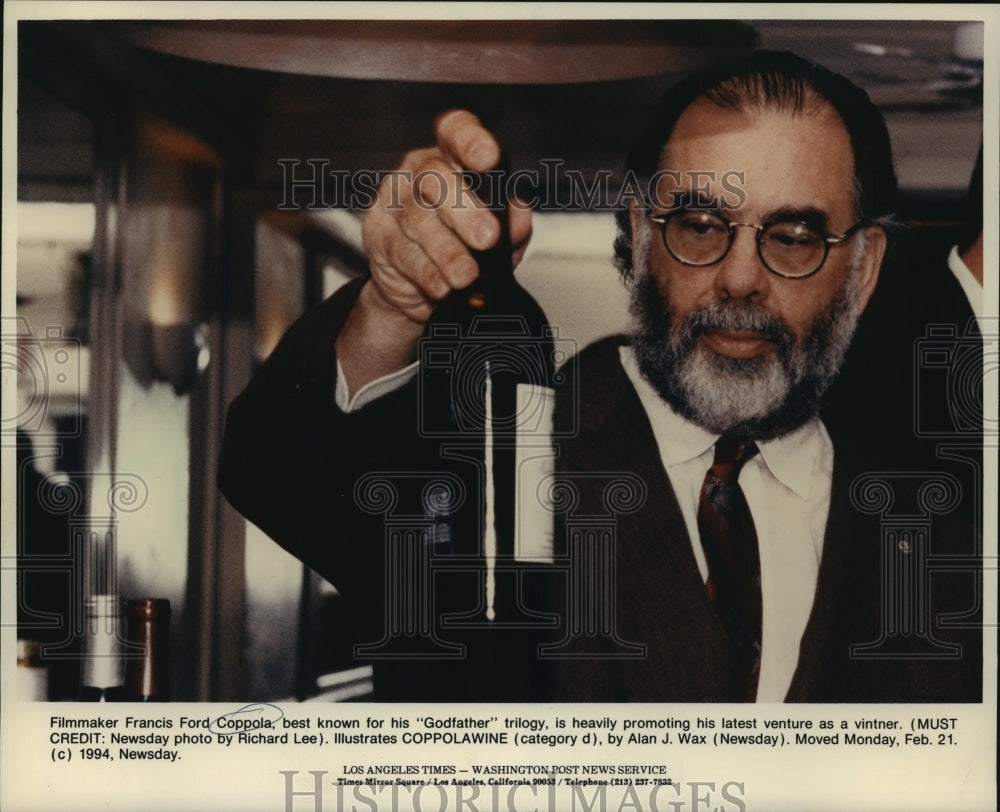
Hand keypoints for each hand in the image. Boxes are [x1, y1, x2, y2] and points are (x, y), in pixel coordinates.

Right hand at [361, 109, 532, 325]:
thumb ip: (513, 227)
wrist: (420, 289)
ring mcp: (393, 202)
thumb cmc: (464, 250)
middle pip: (435, 178)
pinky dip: (427, 272)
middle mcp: (419, 173)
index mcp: (452, 159)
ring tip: (466, 274)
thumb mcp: (498, 241)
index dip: (470, 139)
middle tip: (487, 237)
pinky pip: (402, 252)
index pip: (456, 131)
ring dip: (446, 251)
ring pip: (417, 220)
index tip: (489, 158)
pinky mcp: (378, 234)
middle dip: (464, 209)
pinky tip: (442, 286)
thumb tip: (518, 217)